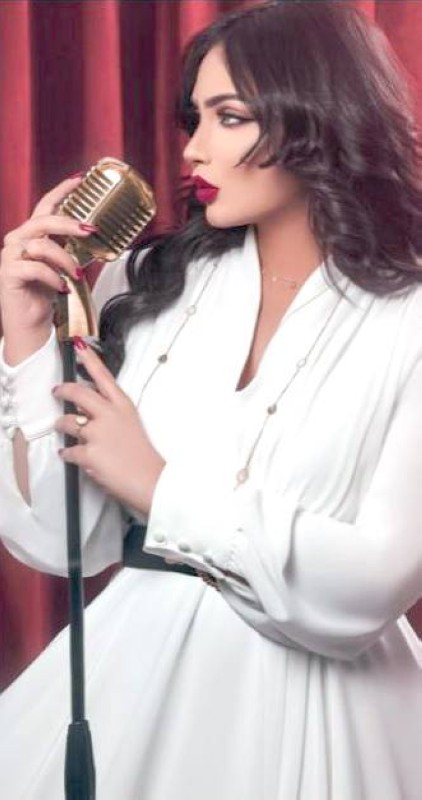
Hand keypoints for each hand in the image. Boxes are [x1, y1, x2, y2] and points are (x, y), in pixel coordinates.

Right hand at [0, 174, 95, 362]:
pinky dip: (53, 277)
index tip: (80, 180)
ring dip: (65, 260)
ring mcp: (10, 256)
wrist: (31, 324)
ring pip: (41, 245)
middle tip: (91, 230)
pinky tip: (62, 287)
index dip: (61, 191)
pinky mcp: (8, 274)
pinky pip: (34, 267)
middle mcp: (18, 240)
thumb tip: (95, 236)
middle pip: (43, 220)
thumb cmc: (47, 294)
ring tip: (77, 276)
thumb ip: (71, 249)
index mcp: (31, 235)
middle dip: (69, 223)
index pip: (45, 206)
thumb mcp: (63, 266)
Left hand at [53, 339, 165, 515]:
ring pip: (66, 422)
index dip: (89, 360)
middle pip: (78, 392)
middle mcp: (109, 415)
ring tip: (62, 430)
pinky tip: (69, 455)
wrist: (150, 480)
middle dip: (63, 390)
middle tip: (57, 391)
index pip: (103, 376)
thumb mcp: (131, 426)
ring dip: (61, 425)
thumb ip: (111, 415)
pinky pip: (68, 450)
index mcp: (123, 406)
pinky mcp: (89, 453)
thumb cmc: (143, 456)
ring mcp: (98, 434)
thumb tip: (89, 413)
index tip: (79, 346)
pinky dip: (66, 453)